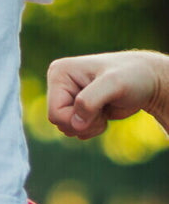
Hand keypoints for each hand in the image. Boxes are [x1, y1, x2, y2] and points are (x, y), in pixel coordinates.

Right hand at [46, 50, 168, 138]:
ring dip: (89, 126)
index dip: (77, 119)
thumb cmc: (134, 76)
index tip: (100, 107)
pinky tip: (104, 114)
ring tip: (104, 110)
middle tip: (104, 109)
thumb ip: (90, 101)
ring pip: (66, 128)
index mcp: (59, 73)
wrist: (148, 81)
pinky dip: (91, 128)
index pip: (54, 113)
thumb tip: (75, 125)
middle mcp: (59, 84)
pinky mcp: (76, 107)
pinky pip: (75, 129)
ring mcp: (67, 96)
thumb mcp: (114, 84)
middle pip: (59, 123)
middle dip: (84, 123)